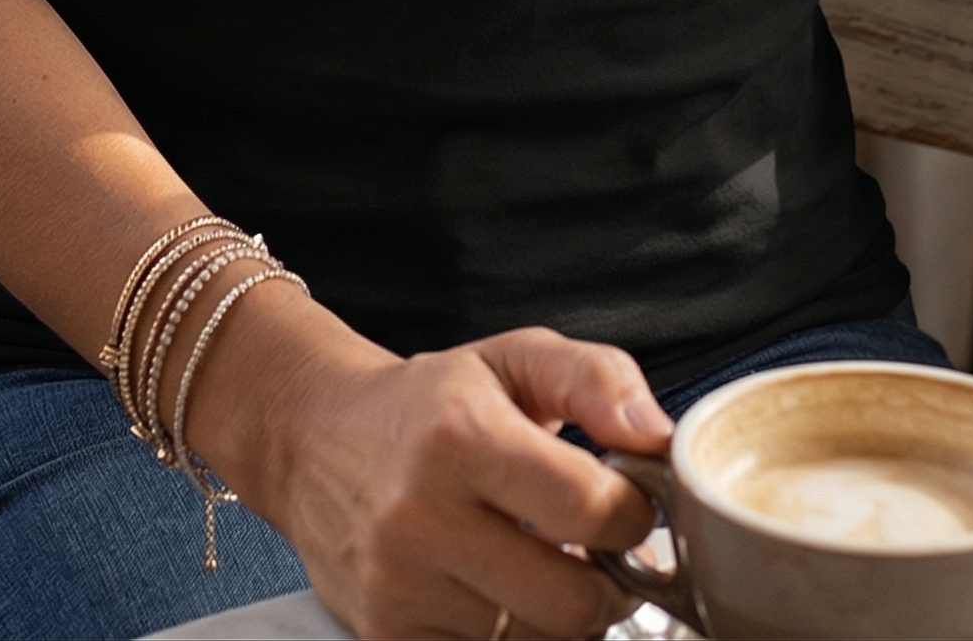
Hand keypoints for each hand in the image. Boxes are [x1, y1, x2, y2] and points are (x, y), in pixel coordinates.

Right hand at [189, 284, 668, 639]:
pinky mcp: (385, 636)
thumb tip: (658, 436)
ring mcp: (399, 586)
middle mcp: (421, 515)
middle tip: (597, 553)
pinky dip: (512, 638)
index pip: (590, 510)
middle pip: (572, 603)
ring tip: (543, 564)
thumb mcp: (514, 358)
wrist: (314, 437)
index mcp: (461, 435)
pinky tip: (501, 592)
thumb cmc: (429, 400)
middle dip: (607, 583)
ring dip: (559, 614)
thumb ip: (597, 379)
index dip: (633, 515)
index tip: (628, 504)